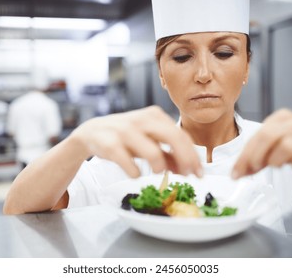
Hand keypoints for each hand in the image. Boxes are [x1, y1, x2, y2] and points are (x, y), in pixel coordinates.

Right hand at [74, 106, 202, 177]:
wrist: (92, 132)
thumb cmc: (125, 137)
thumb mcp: (148, 142)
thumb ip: (168, 155)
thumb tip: (188, 170)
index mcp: (154, 116)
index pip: (181, 135)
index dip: (193, 156)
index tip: (200, 173)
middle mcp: (142, 120)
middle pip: (173, 137)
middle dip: (186, 159)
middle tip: (189, 176)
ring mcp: (125, 130)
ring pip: (152, 151)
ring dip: (159, 166)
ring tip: (157, 172)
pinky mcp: (110, 143)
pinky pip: (128, 162)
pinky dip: (135, 172)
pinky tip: (136, 174)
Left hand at [232, 109, 291, 178]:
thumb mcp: (279, 145)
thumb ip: (260, 156)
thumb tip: (239, 171)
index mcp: (280, 118)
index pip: (255, 136)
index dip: (243, 156)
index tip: (234, 172)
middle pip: (265, 137)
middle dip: (254, 157)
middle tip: (251, 170)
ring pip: (281, 148)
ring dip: (274, 161)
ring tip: (278, 164)